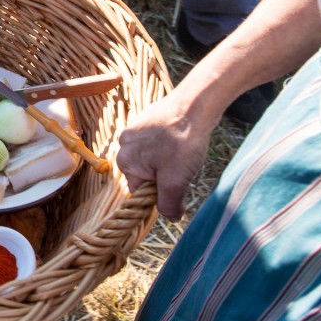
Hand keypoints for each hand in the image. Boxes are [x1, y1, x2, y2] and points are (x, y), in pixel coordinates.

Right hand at [117, 88, 215, 219]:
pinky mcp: (147, 119)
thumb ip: (168, 205)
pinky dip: (170, 145)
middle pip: (146, 174)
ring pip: (153, 158)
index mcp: (125, 161)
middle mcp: (124, 144)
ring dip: (169, 160)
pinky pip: (157, 142)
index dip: (160, 192)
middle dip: (165, 175)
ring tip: (184, 151)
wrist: (196, 103)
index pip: (140, 191)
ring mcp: (135, 129)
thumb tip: (171, 217)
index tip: (177, 184)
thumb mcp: (175, 181)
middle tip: (183, 166)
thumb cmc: (183, 141)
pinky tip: (182, 140)